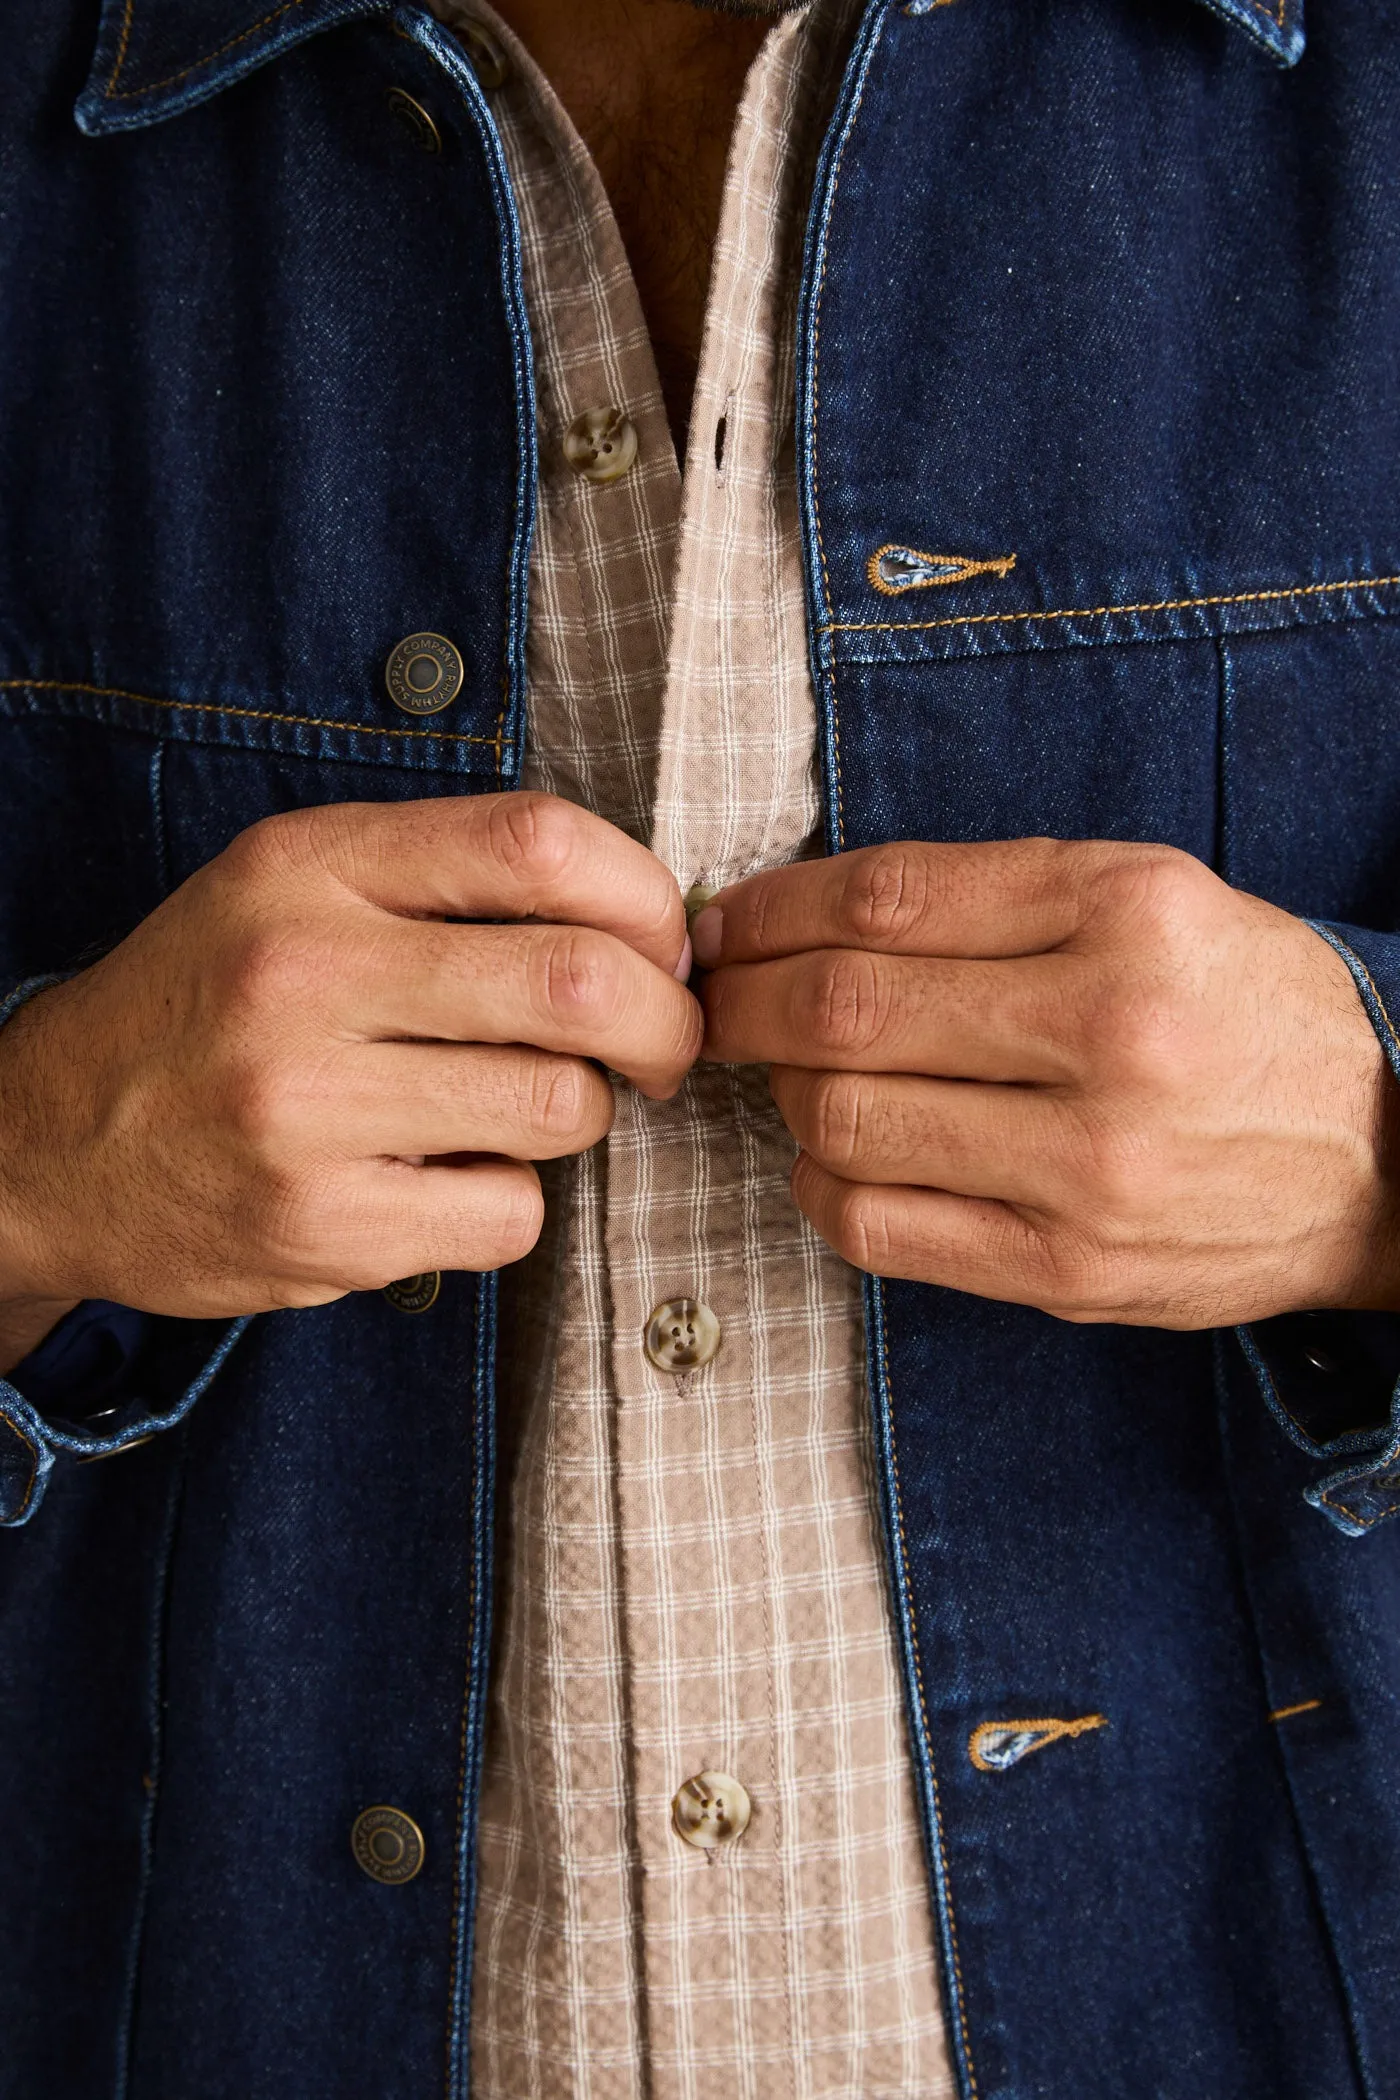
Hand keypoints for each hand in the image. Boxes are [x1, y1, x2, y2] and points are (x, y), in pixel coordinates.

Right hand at [0, 793, 698, 1343]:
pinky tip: (444, 1182)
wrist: (43, 1146)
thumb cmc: (203, 1008)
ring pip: (562, 1108)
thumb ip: (440, 879)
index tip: (661, 942)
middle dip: (665, 1023)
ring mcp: (308, 1109)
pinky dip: (510, 1202)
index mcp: (309, 867)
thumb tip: (637, 919)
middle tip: (663, 1047)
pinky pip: (511, 1215)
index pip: (539, 842)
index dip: (644, 895)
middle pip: (580, 982)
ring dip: (579, 1116)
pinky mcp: (321, 1226)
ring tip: (518, 1110)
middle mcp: (305, 974)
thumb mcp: (287, 889)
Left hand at [697, 839, 1399, 1327]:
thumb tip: (809, 914)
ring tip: (782, 1069)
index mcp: (1131, 913)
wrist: (1384, 1156)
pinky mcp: (1069, 1268)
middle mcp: (1111, 1033)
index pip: (887, 900)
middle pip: (846, 1011)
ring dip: (775, 1090)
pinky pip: (877, 1227)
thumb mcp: (1157, 900)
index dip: (771, 909)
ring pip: (843, 1120)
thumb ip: (995, 899)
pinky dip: (817, 1183)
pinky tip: (828, 1152)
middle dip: (742, 999)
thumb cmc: (1249, 1013)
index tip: (724, 921)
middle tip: (715, 996)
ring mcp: (1089, 1166)